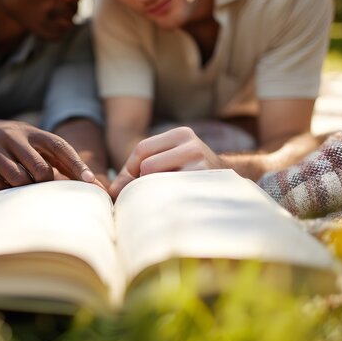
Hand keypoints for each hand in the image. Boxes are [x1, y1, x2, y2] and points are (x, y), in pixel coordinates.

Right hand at [0, 117, 97, 192]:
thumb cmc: (10, 142)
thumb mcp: (30, 140)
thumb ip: (54, 157)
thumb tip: (88, 180)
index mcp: (30, 131)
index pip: (59, 146)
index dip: (76, 164)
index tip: (90, 181)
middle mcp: (12, 136)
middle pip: (40, 168)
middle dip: (45, 183)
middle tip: (41, 187)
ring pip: (19, 179)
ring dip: (23, 188)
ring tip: (18, 185)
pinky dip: (2, 192)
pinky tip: (0, 187)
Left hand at [108, 127, 226, 198]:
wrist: (230, 189)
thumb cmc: (190, 177)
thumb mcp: (168, 163)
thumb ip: (136, 172)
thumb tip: (112, 191)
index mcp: (181, 134)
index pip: (141, 149)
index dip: (129, 170)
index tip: (129, 187)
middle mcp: (192, 144)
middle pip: (146, 165)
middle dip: (140, 183)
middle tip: (146, 196)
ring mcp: (200, 162)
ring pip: (157, 180)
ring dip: (152, 194)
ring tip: (161, 200)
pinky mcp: (204, 182)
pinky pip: (170, 194)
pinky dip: (164, 202)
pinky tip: (172, 205)